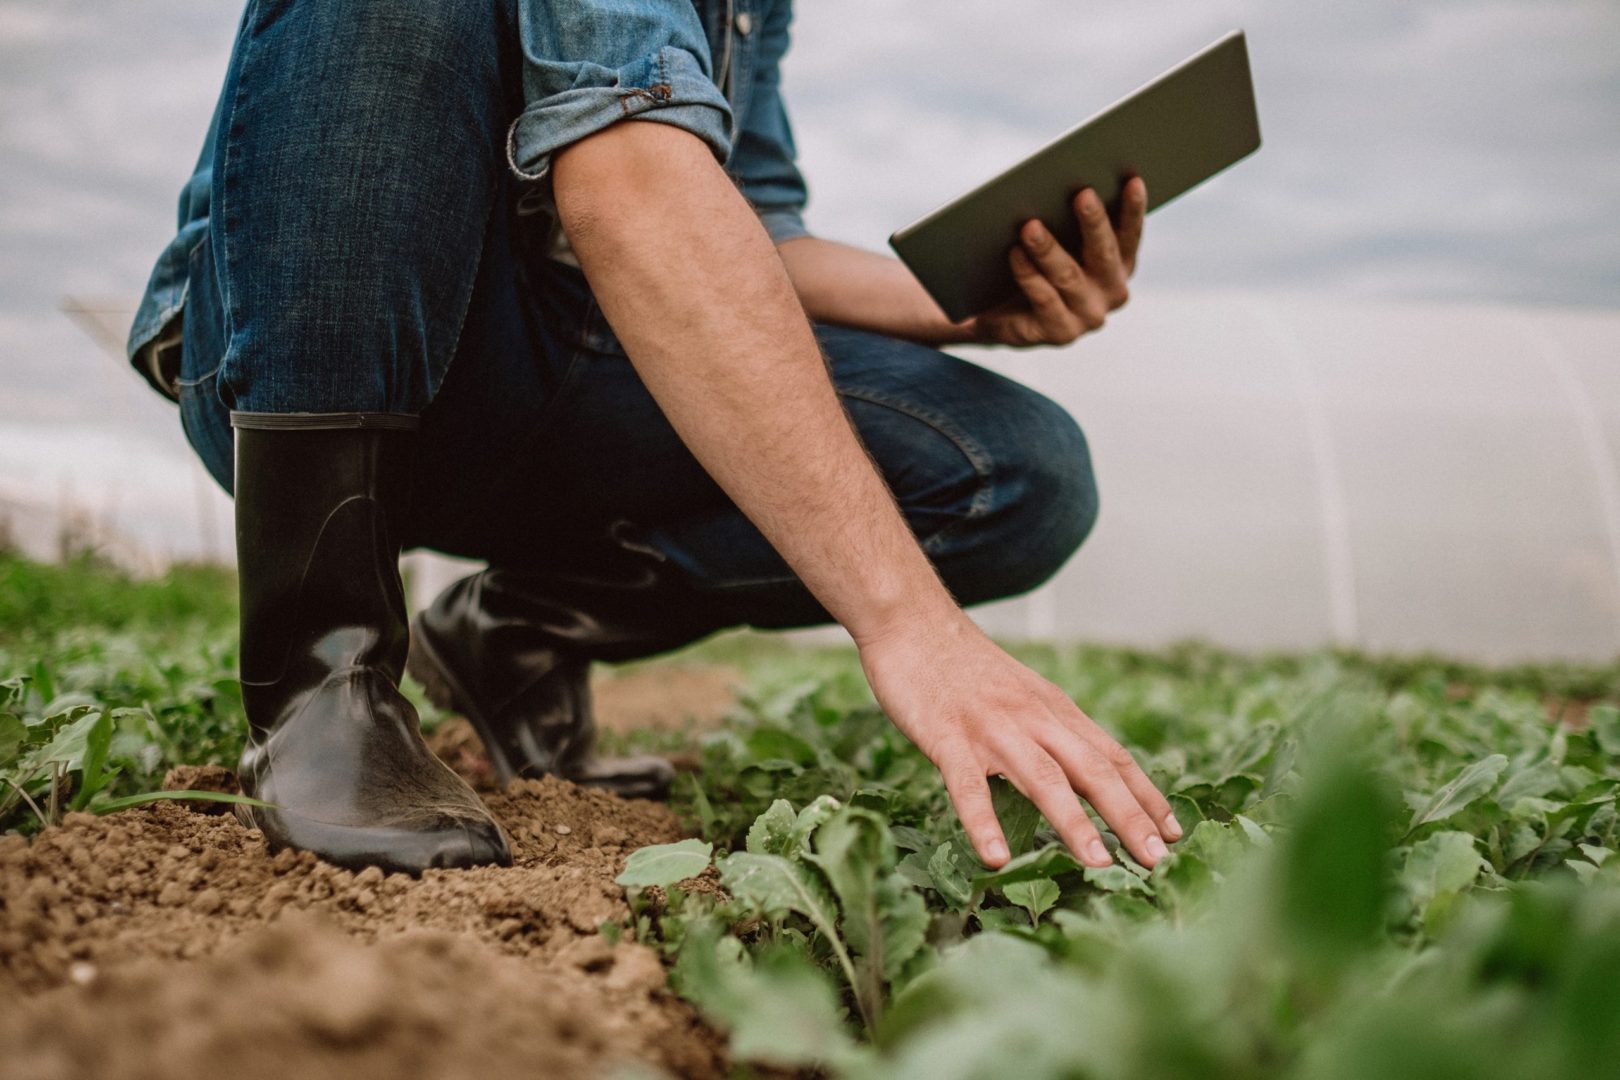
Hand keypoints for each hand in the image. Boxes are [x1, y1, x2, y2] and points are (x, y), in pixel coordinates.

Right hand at [857, 610, 1179, 869]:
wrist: (912, 620)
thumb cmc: (963, 666)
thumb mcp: (1021, 693)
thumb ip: (1048, 729)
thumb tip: (1079, 774)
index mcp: (1053, 709)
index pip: (1112, 755)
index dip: (1146, 794)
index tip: (1174, 831)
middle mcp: (1033, 718)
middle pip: (1093, 770)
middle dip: (1129, 816)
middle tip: (1157, 860)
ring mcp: (991, 728)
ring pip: (1043, 779)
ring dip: (1075, 823)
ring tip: (1100, 865)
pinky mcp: (947, 736)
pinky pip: (968, 786)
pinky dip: (984, 823)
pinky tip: (996, 858)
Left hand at [964, 176, 1146, 347]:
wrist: (1003, 316)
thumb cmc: (1037, 268)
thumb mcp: (1058, 243)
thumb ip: (1069, 221)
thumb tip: (1065, 183)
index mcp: (1120, 265)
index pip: (1130, 235)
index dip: (1133, 210)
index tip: (1132, 180)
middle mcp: (1111, 291)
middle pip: (1103, 253)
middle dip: (1094, 221)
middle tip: (1082, 193)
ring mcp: (1088, 316)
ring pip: (1068, 275)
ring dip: (1048, 248)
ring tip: (1030, 225)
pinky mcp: (1061, 332)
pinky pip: (1044, 298)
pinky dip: (1028, 275)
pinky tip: (1014, 254)